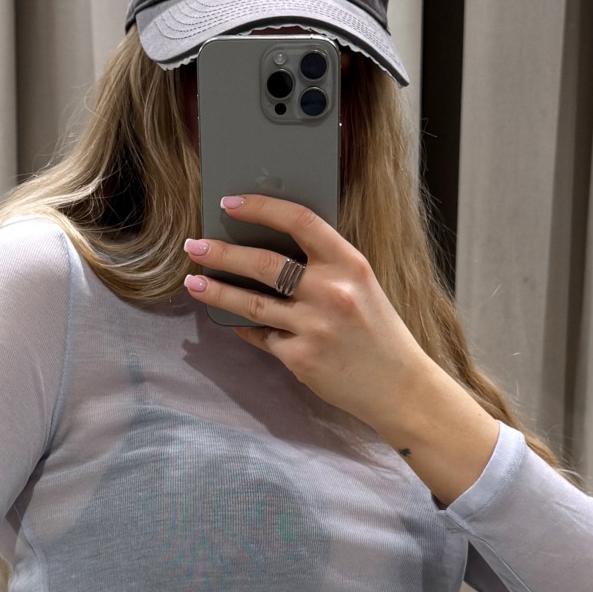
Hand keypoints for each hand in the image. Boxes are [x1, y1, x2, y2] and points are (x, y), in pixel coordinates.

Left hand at [182, 194, 431, 439]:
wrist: (400, 387)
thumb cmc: (379, 334)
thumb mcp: (362, 287)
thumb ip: (325, 268)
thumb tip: (269, 251)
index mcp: (350, 264)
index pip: (299, 220)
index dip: (260, 207)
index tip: (231, 203)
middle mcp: (331, 291)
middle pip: (263, 262)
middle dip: (221, 253)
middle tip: (194, 246)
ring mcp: (314, 326)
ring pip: (250, 302)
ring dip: (215, 290)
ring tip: (193, 281)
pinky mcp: (301, 357)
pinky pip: (260, 336)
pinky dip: (243, 327)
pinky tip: (228, 320)